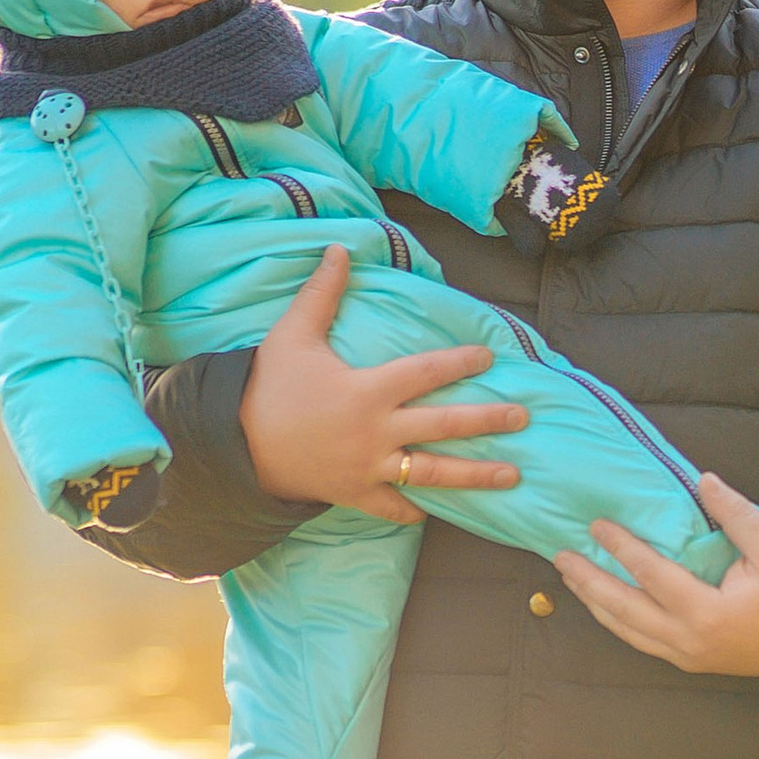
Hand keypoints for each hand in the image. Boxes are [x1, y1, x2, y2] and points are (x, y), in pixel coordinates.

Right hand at [240, 245, 529, 521]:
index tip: (488, 356)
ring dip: (476, 475)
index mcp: (367, 390)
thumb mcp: (292, 335)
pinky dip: (416, 511)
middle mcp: (376, 432)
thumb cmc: (268, 387)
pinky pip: (394, 508)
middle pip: (443, 426)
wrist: (235, 445)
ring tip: (513, 476)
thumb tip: (342, 248)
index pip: (425, 373)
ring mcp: (368, 468)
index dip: (459, 363)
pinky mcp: (356, 495)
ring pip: (432, 473)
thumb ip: (322, 293)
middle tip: (522, 418)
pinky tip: (439, 510)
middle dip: (487, 421)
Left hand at [555, 471, 758, 680]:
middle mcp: (688, 640)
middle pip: (623, 610)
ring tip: (569, 576)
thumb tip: (703, 481)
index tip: (598, 525)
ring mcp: (684, 656)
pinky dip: (614, 620)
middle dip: (589, 581)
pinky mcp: (685, 661)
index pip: (652, 576)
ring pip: (625, 630)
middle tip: (561, 556)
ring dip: (594, 602)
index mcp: (708, 613)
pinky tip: (599, 601)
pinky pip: (638, 640)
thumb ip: (738, 514)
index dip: (622, 548)